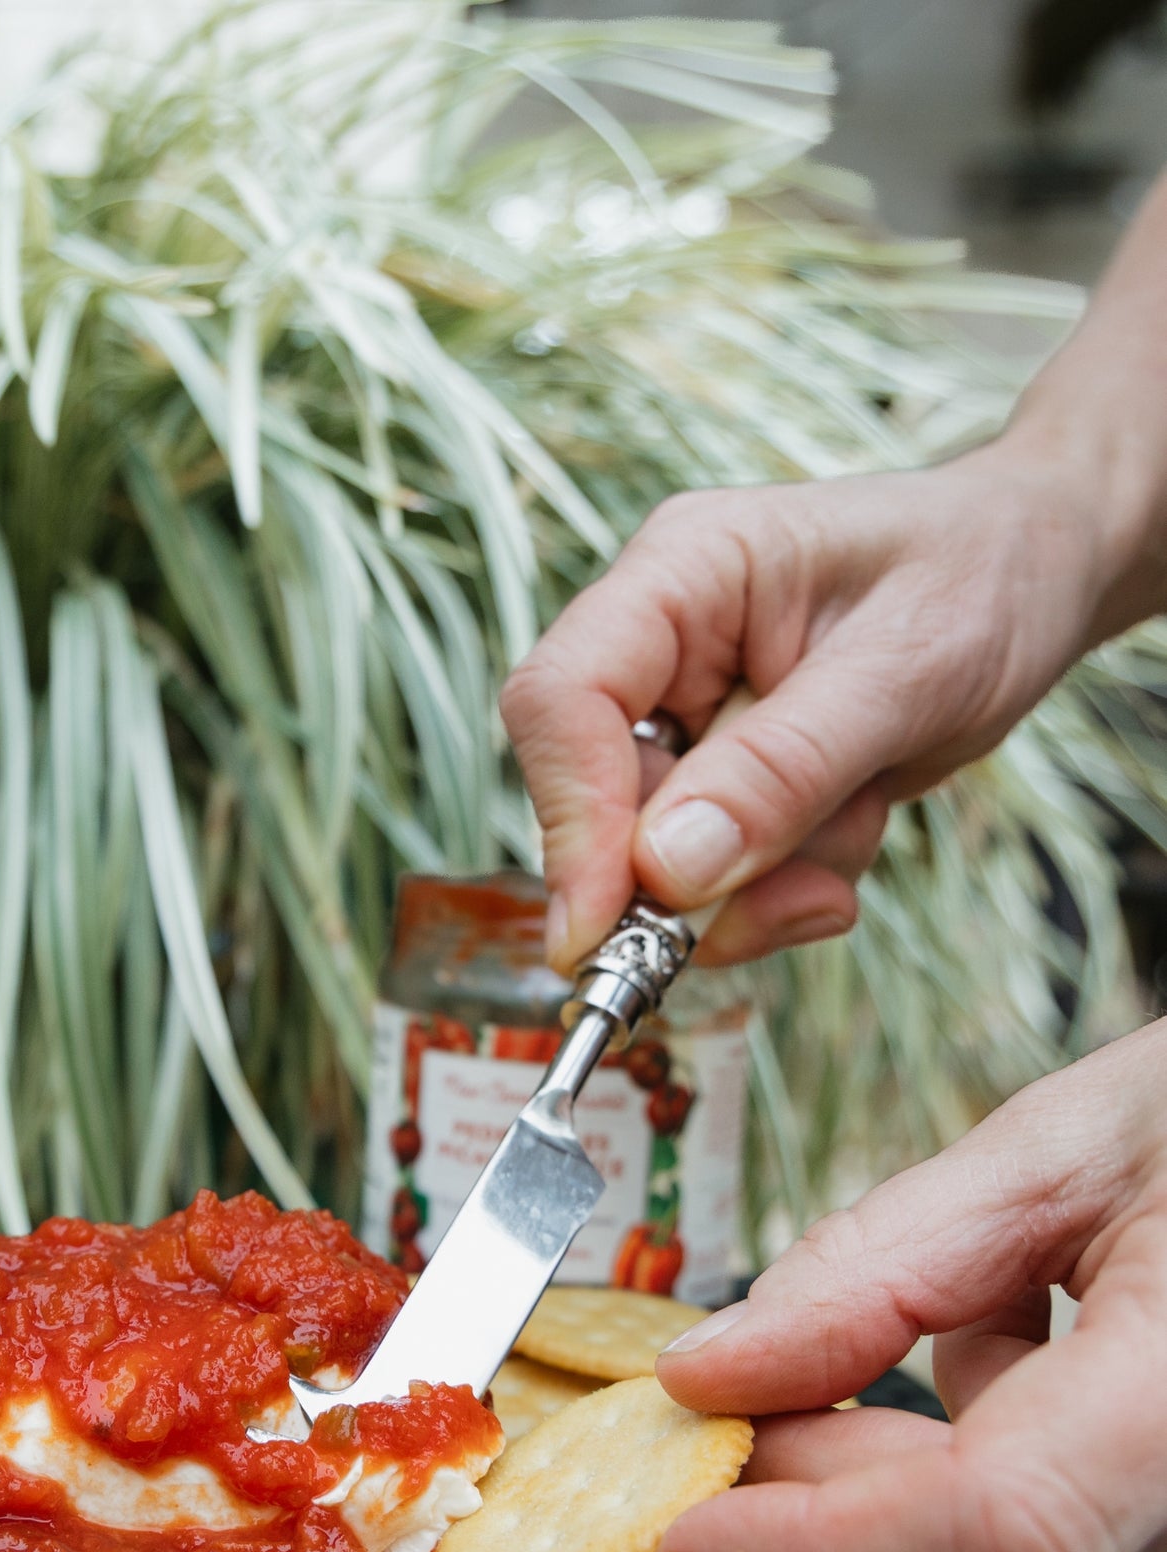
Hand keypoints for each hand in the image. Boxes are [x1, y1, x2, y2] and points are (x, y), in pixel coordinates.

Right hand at [501, 448, 1124, 972]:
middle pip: (598, 791)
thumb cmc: (986, 576)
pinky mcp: (712, 773)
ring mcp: (679, 712)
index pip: (563, 696)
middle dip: (692, 873)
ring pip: (656, 852)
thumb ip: (784, 768)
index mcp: (679, 571)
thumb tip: (665, 869)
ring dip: (760, 879)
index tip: (600, 928)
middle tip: (797, 905)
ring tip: (860, 823)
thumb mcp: (910, 668)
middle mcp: (655, 642)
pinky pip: (710, 872)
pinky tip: (851, 827)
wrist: (1039, 573)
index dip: (569, 815)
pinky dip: (781, 884)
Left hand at [652, 1018, 1166, 1551]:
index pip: (1004, 1521)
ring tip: (909, 1316)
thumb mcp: (1069, 1148)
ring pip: (1031, 1532)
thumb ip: (882, 1266)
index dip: (825, 1551)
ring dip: (913, 1455)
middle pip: (997, 1536)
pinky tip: (1003, 1333)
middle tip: (725, 1395)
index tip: (687, 1539)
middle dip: (830, 1480)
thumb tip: (713, 1369)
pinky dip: (997, 1442)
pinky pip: (1081, 1510)